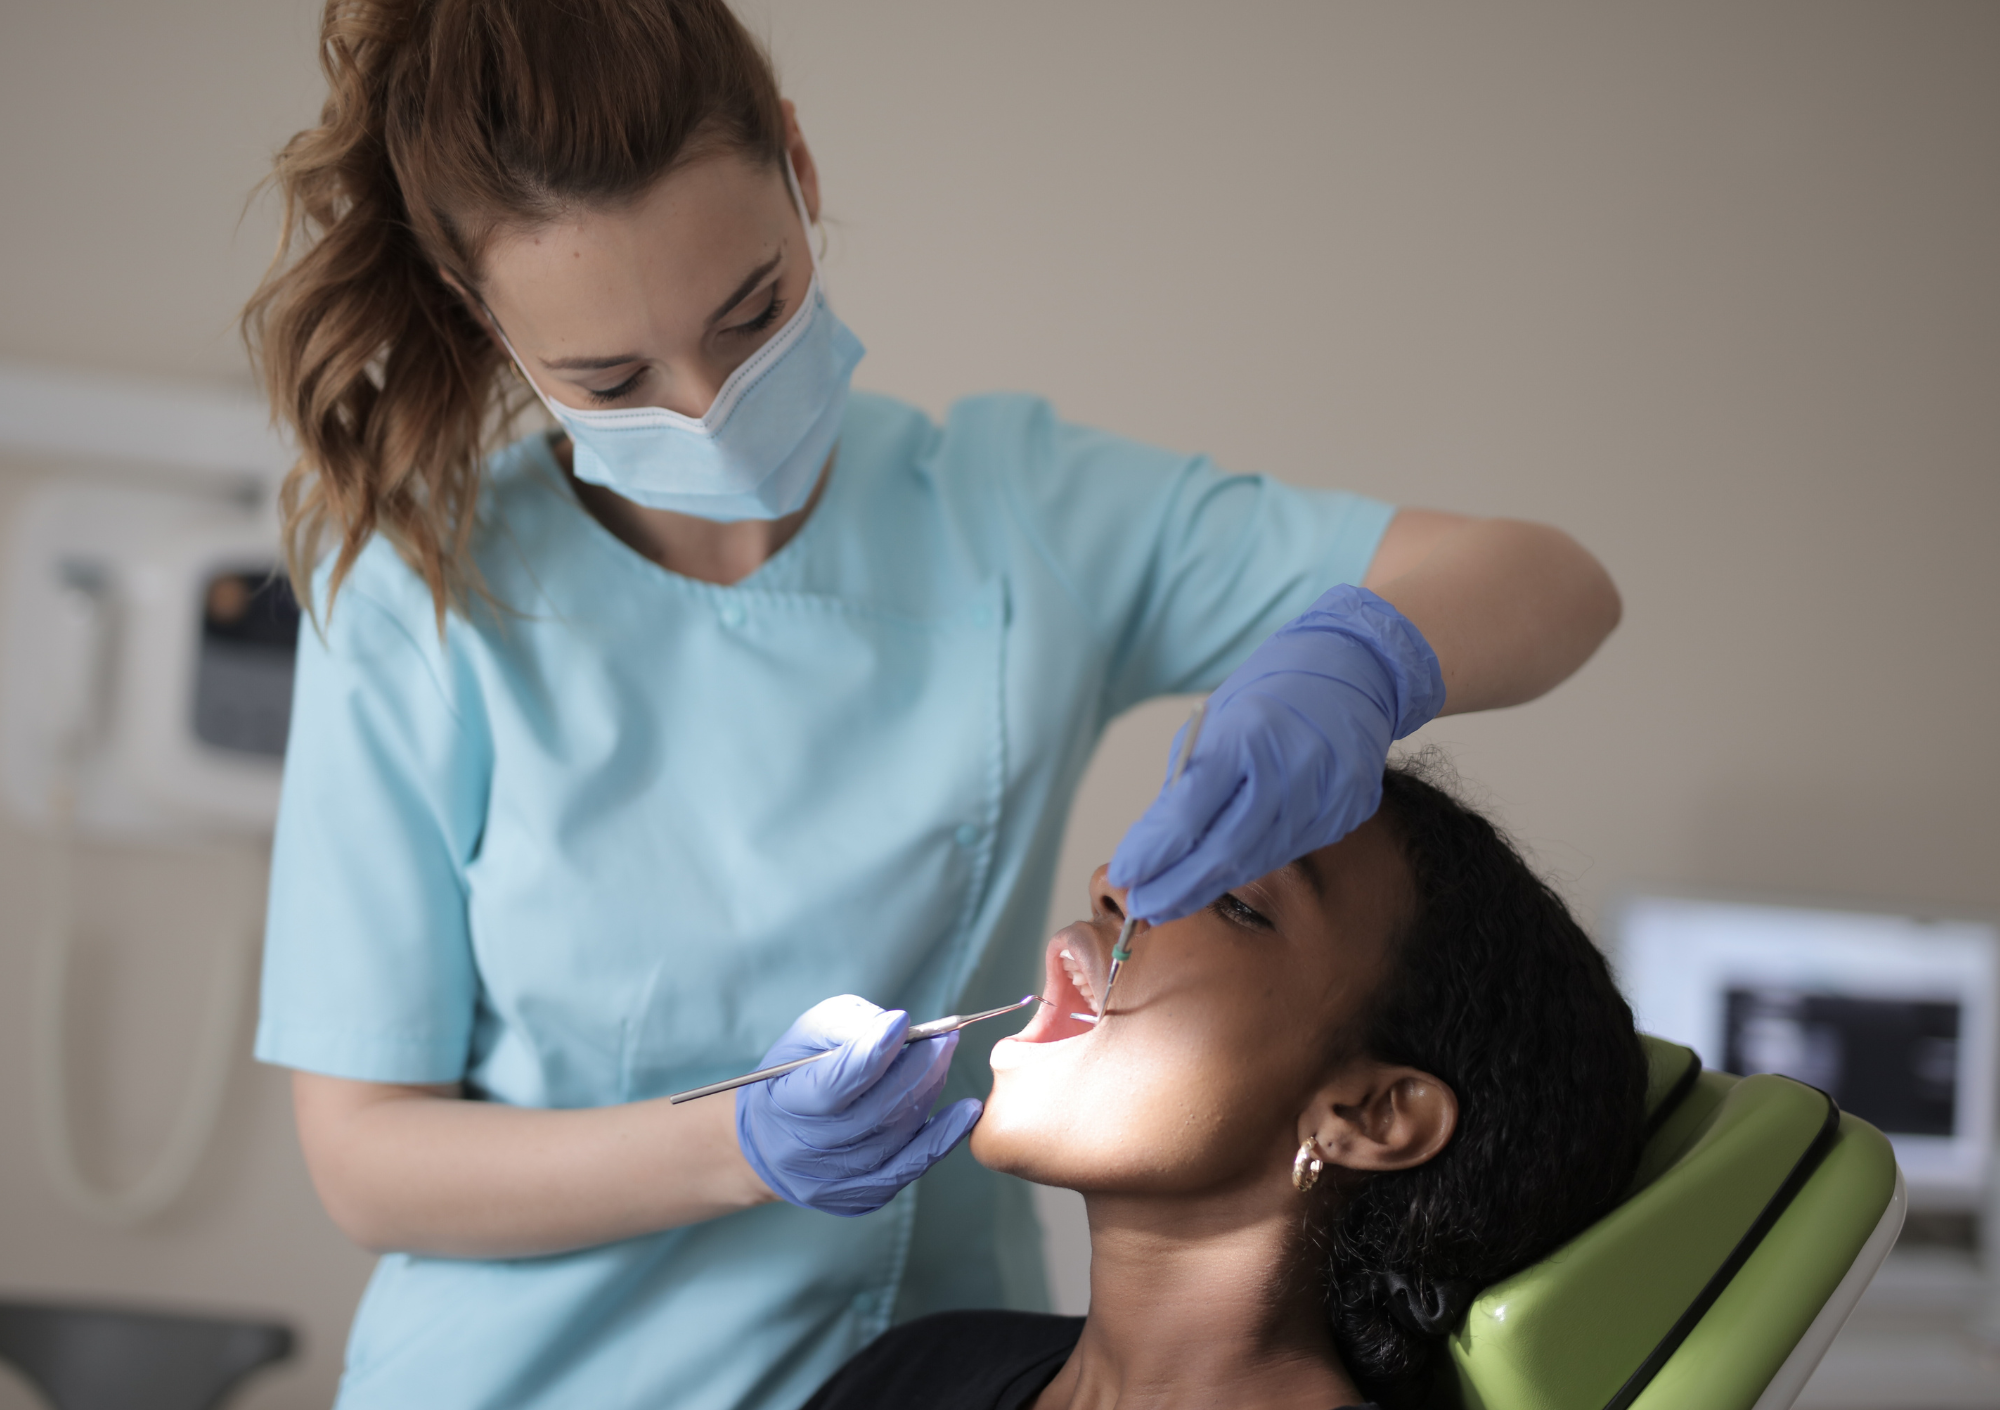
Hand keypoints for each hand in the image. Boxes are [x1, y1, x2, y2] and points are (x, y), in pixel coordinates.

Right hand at [735, 995, 980, 1216]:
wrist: (773, 1140)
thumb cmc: (795, 1074)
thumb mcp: (806, 1038)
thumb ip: (847, 1025)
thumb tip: (897, 1027)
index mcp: (785, 1104)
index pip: (833, 1083)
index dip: (872, 1053)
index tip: (902, 1022)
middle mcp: (806, 1150)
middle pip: (875, 1111)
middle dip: (917, 1068)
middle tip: (943, 1037)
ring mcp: (834, 1180)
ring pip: (897, 1134)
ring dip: (930, 1091)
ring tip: (943, 1058)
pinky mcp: (861, 1196)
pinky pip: (911, 1167)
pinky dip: (944, 1137)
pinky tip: (966, 1111)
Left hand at [1110, 585, 1444, 923]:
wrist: (1355, 667)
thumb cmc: (1272, 690)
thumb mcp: (1215, 723)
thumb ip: (1188, 784)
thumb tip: (1153, 846)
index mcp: (1246, 736)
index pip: (1188, 813)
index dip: (1153, 853)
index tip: (1123, 876)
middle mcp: (1290, 769)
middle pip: (1224, 851)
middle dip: (1176, 887)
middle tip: (1141, 907)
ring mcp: (1325, 795)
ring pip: (1257, 859)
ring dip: (1209, 886)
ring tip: (1170, 901)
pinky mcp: (1348, 811)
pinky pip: (1289, 849)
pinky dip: (1249, 864)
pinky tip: (1221, 875)